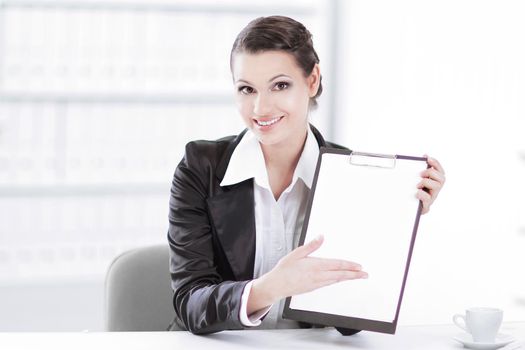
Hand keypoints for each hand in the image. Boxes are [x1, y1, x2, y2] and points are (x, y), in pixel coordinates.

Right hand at [247, 235, 366, 313]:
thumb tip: (321, 237)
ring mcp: (316, 283)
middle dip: (354, 275)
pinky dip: (338, 281)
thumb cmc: (284, 269)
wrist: (276, 285)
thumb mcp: (296, 253)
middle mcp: (318, 276)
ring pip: (336, 280)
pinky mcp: (313, 288)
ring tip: (357, 276)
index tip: (359, 266)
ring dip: (348, 278)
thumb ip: (311, 246)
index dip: (349, 266)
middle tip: (365, 274)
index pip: (337, 265)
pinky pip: (329, 284)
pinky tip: (340, 279)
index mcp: (315, 266)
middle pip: (340, 275)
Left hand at [417, 156, 445, 213]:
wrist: (408, 212)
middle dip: (431, 172)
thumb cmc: (412, 195)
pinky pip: (427, 199)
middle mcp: (435, 191)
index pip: (440, 171)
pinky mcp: (426, 206)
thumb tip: (421, 158)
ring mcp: (432, 198)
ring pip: (437, 186)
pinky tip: (416, 193)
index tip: (428, 158)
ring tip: (417, 185)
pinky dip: (422, 194)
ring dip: (426, 182)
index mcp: (433, 184)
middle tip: (421, 174)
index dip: (436, 164)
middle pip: (442, 178)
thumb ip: (417, 173)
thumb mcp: (414, 183)